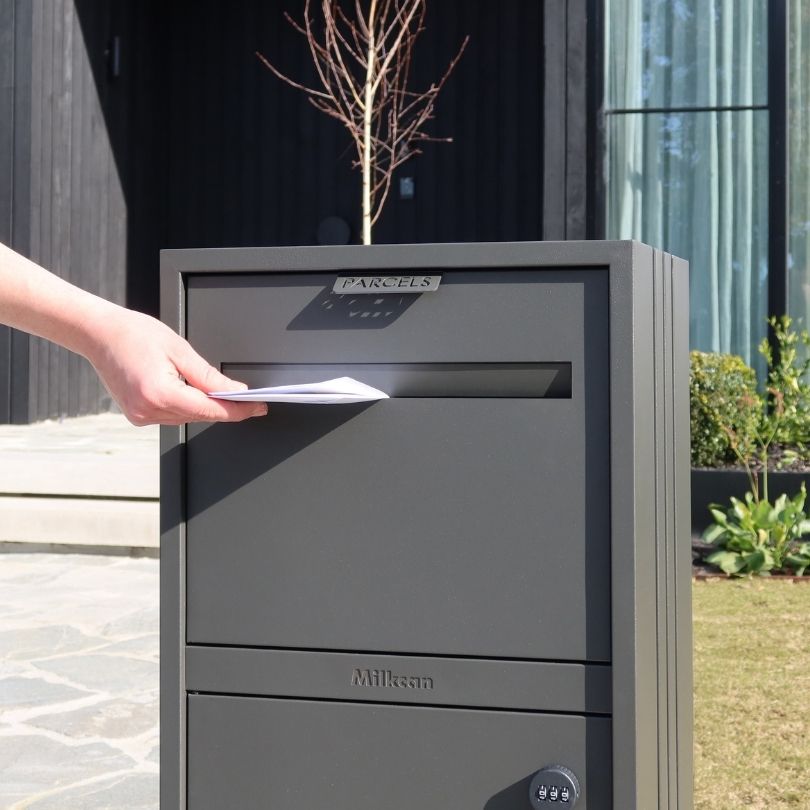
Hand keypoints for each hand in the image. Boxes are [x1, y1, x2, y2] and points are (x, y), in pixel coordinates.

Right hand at [87, 307, 266, 425]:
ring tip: (224, 395)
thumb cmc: (133, 333)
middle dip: (226, 409)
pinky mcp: (137, 415)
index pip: (210, 410)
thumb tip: (234, 392)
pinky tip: (196, 395)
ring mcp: (140, 416)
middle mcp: (148, 410)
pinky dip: (188, 407)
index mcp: (159, 393)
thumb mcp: (179, 349)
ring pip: (188, 418)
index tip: (258, 407)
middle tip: (250, 401)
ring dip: (207, 408)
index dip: (238, 410)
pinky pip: (173, 415)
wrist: (97, 334)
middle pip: (200, 416)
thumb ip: (209, 376)